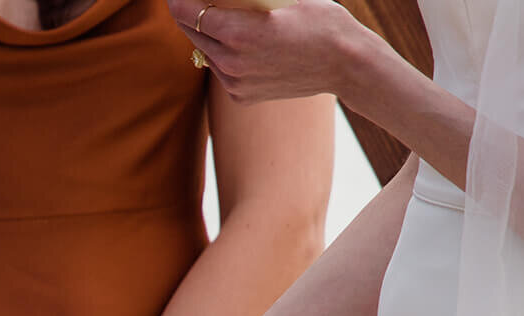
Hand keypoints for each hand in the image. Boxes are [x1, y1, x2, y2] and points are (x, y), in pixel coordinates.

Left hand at [171, 0, 371, 104]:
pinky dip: (222, 55)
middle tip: (191, 1)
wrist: (345, 65)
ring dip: (205, 35)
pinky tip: (235, 44)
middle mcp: (231, 62)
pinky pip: (220, 71)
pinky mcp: (242, 96)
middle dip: (187, 14)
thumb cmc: (320, 21)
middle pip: (192, 33)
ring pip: (204, 53)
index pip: (188, 12)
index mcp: (237, 33)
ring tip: (213, 19)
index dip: (177, 0)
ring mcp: (236, 83)